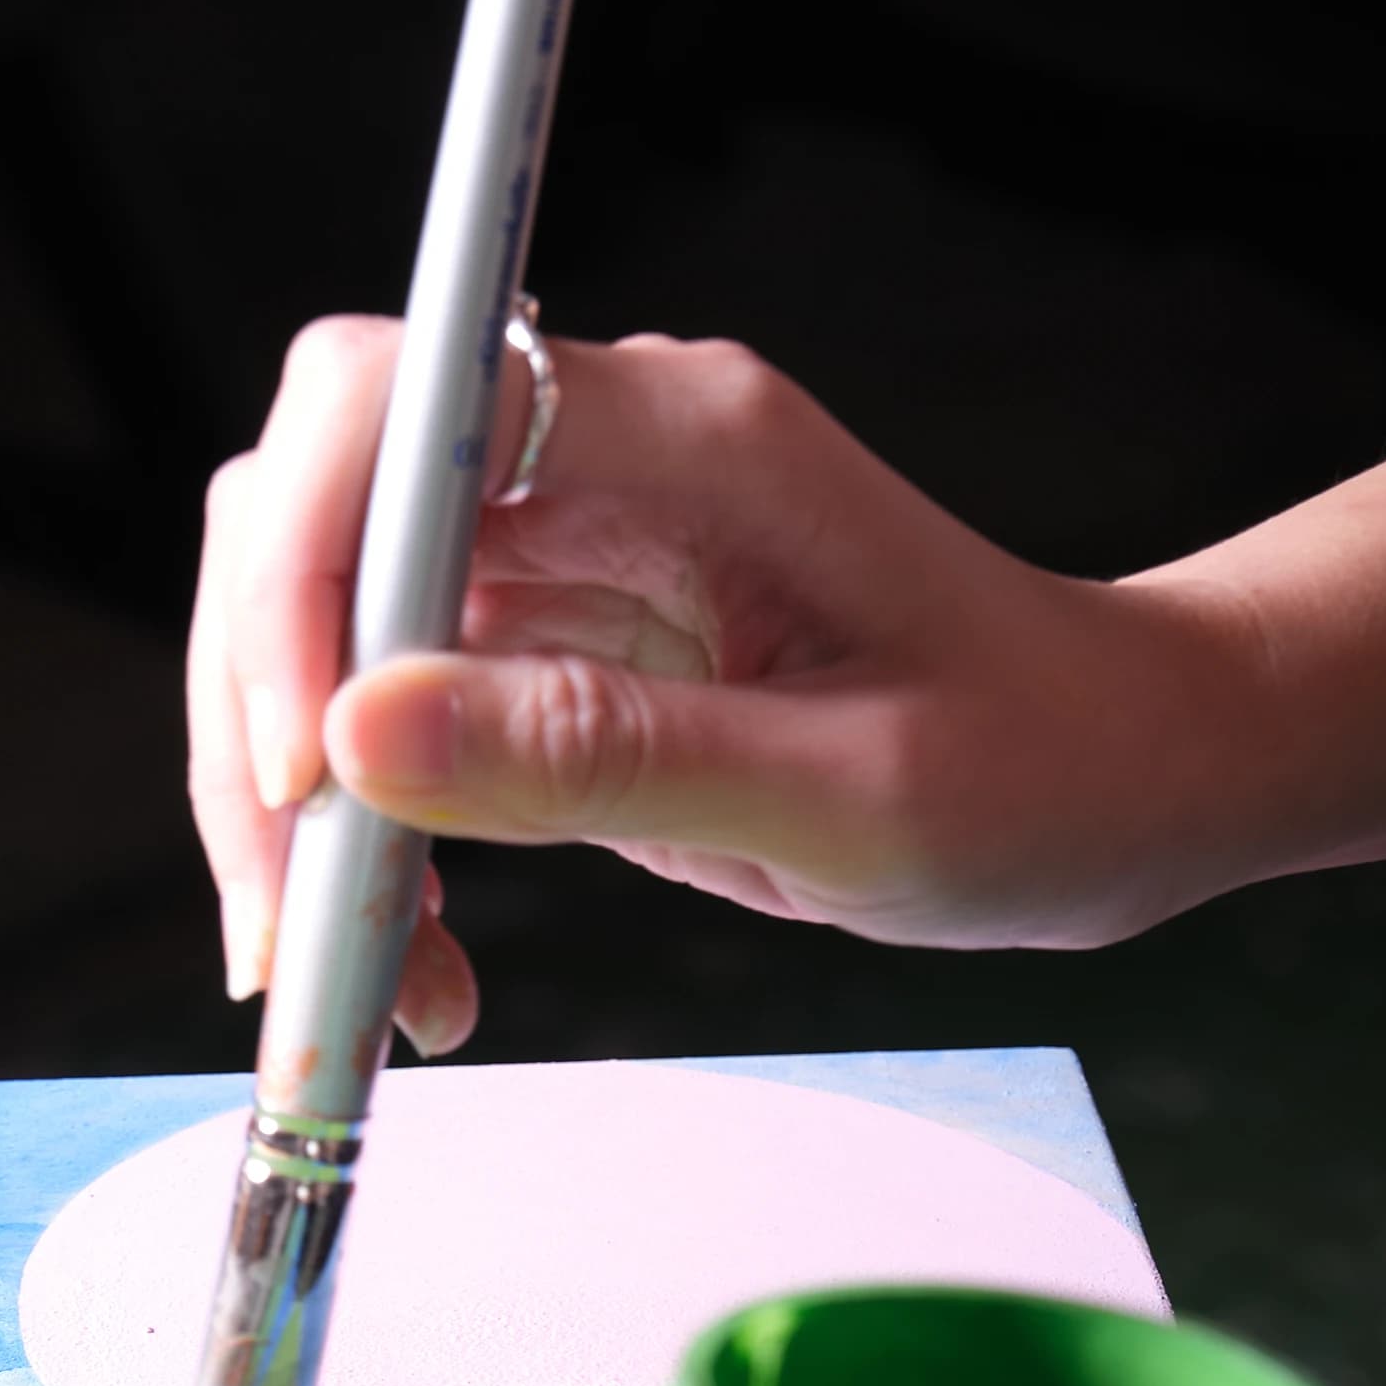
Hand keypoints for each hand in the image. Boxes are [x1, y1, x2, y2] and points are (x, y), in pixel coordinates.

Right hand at [189, 318, 1385, 1044]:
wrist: (1124, 782)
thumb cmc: (1041, 767)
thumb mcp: (846, 793)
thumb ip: (603, 756)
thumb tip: (362, 734)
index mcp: (685, 434)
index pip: (400, 406)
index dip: (306, 571)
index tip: (305, 769)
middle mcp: (597, 463)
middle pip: (316, 520)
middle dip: (261, 723)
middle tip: (295, 927)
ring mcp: (559, 557)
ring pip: (321, 638)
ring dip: (298, 813)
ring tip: (366, 980)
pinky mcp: (544, 656)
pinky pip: (385, 734)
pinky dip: (367, 854)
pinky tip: (424, 961)